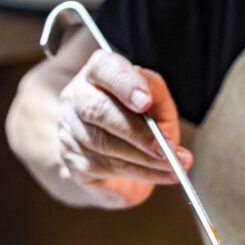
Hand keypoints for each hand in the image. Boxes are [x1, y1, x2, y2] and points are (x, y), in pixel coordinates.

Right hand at [58, 50, 191, 207]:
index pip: (104, 68)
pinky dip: (141, 174)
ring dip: (145, 159)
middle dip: (137, 133)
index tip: (145, 102)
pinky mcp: (74, 161)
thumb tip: (166, 136)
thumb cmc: (138, 119)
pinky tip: (162, 175)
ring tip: (174, 166)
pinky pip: (106, 168)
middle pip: (98, 110)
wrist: (115, 153)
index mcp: (98, 73)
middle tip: (166, 148)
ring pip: (104, 145)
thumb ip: (161, 106)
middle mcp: (77, 97)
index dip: (125, 84)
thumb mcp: (157, 103)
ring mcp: (70, 130)